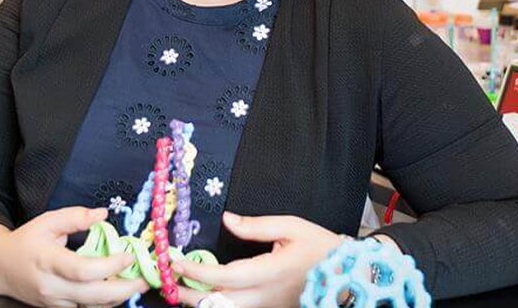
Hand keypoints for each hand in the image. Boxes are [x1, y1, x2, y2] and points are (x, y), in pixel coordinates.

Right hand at [0, 207, 148, 307]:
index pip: (82, 270)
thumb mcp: (47, 221)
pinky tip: (117, 289)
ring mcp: (54, 302)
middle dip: (124, 289)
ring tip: (136, 283)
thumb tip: (102, 214)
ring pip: (92, 307)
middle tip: (145, 279)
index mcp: (48, 261)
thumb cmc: (25, 242)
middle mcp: (51, 287)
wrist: (0, 268)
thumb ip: (75, 216)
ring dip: (118, 298)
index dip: (110, 266)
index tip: (128, 255)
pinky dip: (104, 301)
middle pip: (93, 296)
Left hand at [172, 212, 342, 307]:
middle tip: (168, 284)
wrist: (349, 275)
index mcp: (270, 273)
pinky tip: (206, 294)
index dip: (198, 272)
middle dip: (190, 296)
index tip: (178, 263)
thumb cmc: (322, 248)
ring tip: (181, 289)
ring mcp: (268, 307)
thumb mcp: (292, 226)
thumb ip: (256, 225)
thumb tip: (227, 219)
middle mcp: (266, 296)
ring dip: (202, 302)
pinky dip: (218, 304)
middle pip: (219, 304)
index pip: (225, 277)